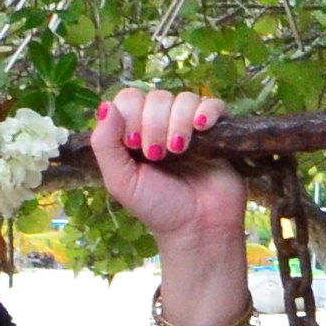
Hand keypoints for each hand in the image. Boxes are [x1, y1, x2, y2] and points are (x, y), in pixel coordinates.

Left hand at [86, 85, 248, 260]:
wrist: (198, 228)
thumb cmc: (158, 208)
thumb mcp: (120, 181)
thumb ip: (105, 144)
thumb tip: (106, 106)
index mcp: (136, 132)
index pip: (129, 99)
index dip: (130, 116)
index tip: (134, 145)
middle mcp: (163, 125)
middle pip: (156, 97)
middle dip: (154, 125)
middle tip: (157, 155)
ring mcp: (192, 127)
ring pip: (184, 99)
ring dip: (178, 122)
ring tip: (179, 151)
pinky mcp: (220, 131)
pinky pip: (214, 104)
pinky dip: (207, 112)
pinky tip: (201, 129)